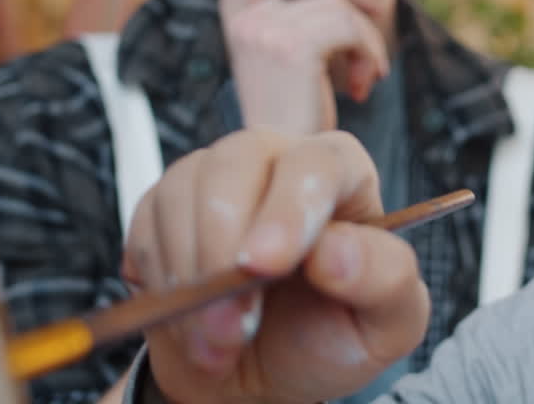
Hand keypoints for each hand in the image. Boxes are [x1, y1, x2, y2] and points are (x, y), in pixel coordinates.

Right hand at [122, 130, 428, 403]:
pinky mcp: (165, 204)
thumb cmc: (328, 337)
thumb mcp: (386, 323)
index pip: (317, 162)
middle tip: (234, 326)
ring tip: (219, 340)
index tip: (267, 265)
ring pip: (183, 192)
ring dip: (192, 278)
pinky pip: (146, 223)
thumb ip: (385, 279)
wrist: (261, 374)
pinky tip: (191, 321)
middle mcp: (278, 159)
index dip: (289, 209)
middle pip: (237, 160)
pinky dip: (162, 282)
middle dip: (225, 250)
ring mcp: (216, 176)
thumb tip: (337, 250)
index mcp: (344, 175)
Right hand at [220, 0, 389, 134]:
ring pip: (342, 12)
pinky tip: (364, 88)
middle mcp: (250, 23)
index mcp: (243, 23)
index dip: (342, 11)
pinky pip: (350, 29)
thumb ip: (309, 29)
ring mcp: (269, 33)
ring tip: (366, 82)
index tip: (365, 37)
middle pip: (327, 1)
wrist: (281, 167)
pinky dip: (368, 53)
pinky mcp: (295, 47)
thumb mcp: (292, 65)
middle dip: (358, 34)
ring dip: (366, 46)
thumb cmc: (294, 121)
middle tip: (368, 74)